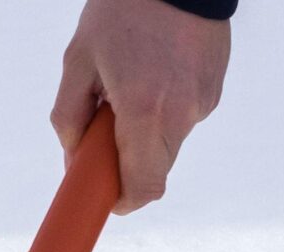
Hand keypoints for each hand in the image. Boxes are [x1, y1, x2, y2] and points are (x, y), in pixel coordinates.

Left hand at [51, 0, 230, 212]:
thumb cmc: (123, 9)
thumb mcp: (79, 58)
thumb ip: (69, 116)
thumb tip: (73, 158)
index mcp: (144, 111)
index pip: (143, 187)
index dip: (123, 201)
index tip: (107, 196)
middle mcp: (180, 114)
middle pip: (155, 170)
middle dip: (129, 162)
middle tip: (107, 131)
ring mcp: (202, 102)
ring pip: (169, 143)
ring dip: (147, 131)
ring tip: (133, 83)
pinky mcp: (213, 90)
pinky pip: (184, 116)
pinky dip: (166, 108)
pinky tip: (156, 70)